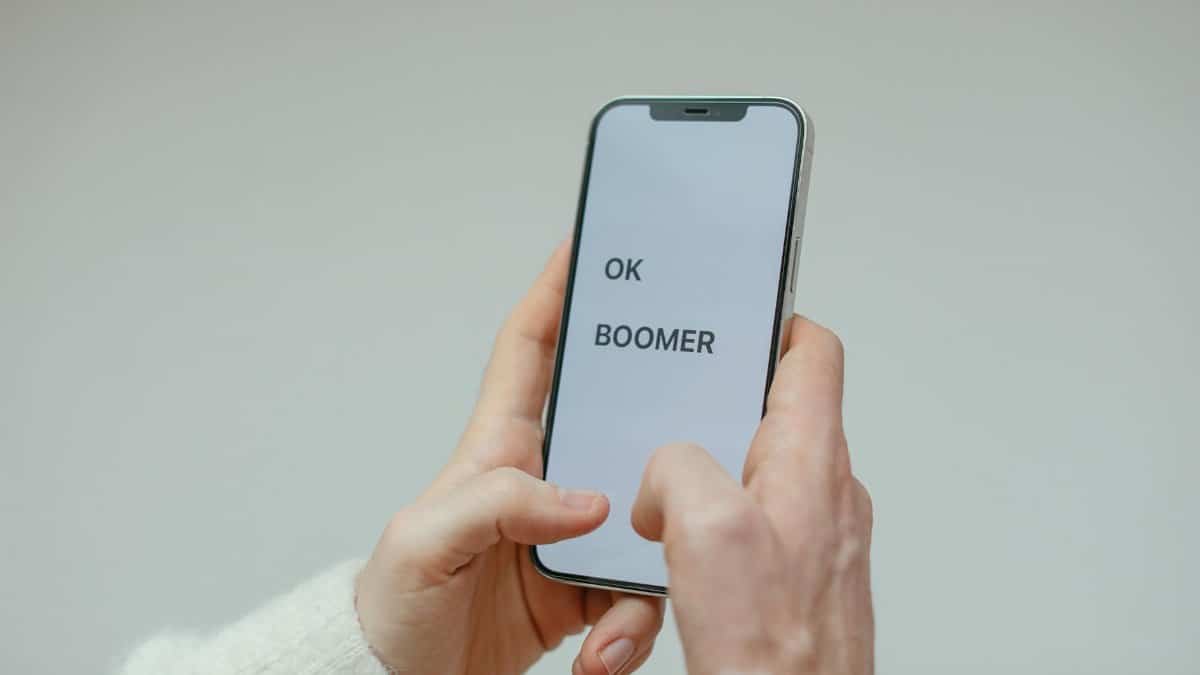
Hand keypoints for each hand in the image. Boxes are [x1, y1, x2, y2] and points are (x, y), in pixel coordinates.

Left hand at [355, 240, 663, 674]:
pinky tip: (608, 651)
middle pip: (615, 426)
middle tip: (699, 410)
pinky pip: (638, 589)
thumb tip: (585, 500)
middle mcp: (543, 482)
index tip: (588, 248)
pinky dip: (636, 622)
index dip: (555, 293)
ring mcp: (569, 535)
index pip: (528, 352)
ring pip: (643, 519)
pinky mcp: (586, 588)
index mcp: (498, 450)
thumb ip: (498, 504)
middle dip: (657, 418)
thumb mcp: (426, 542)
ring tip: (614, 627)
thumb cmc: (395, 608)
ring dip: (650, 567)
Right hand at [632, 318, 873, 674]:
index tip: (731, 314)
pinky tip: (671, 556)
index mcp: (812, 462)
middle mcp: (820, 495)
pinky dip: (704, 529)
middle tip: (666, 413)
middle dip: (710, 411)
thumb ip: (683, 469)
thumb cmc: (775, 657)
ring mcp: (808, 538)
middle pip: (768, 413)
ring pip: (747, 475)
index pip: (811, 355)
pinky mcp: (788, 579)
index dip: (772, 322)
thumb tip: (669, 472)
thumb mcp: (710, 532)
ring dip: (699, 480)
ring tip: (657, 500)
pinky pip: (742, 528)